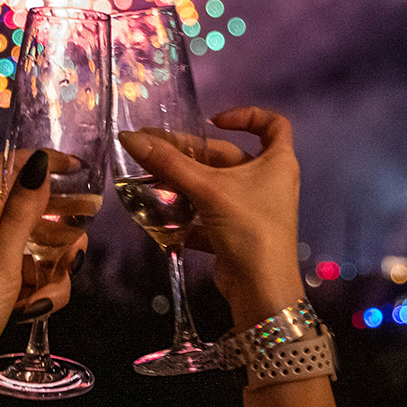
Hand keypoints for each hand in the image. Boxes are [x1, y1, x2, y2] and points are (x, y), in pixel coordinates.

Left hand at [0, 149, 86, 400]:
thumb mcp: (1, 258)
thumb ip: (23, 211)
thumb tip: (37, 161)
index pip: (8, 170)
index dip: (40, 162)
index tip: (75, 167)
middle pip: (35, 210)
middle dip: (63, 218)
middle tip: (87, 221)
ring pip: (43, 248)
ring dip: (57, 265)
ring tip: (55, 284)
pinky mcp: (6, 293)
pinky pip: (39, 279)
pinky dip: (46, 291)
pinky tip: (37, 309)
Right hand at [118, 106, 304, 328]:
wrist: (261, 289)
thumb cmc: (248, 227)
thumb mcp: (208, 190)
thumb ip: (169, 163)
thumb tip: (130, 137)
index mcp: (277, 162)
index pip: (272, 124)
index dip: (247, 116)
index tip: (214, 121)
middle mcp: (269, 181)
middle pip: (228, 156)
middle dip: (191, 153)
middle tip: (153, 150)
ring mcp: (254, 208)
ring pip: (215, 185)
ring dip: (185, 182)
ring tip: (150, 179)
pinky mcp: (238, 232)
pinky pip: (210, 212)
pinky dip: (189, 211)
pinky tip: (160, 212)